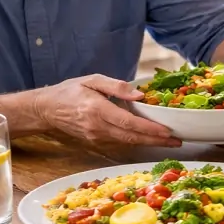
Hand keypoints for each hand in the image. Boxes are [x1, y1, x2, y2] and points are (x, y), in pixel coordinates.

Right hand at [33, 75, 180, 146]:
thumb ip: (116, 87)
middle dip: (156, 141)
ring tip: (170, 141)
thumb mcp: (92, 80)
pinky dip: (137, 142)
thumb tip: (139, 95)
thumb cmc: (70, 91)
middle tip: (177, 141)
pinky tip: (151, 139)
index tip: (168, 131)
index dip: (149, 129)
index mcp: (97, 110)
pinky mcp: (96, 141)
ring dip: (149, 143)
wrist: (46, 109)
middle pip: (132, 137)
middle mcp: (97, 127)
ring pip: (128, 143)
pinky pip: (120, 142)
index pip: (128, 123)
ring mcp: (96, 137)